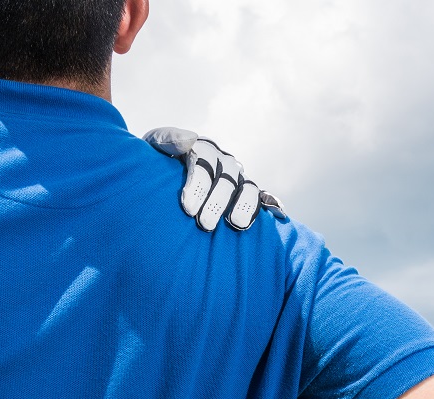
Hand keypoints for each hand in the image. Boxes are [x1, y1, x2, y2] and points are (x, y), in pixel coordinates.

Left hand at [144, 127, 285, 231]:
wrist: (161, 177)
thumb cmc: (155, 164)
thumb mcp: (154, 147)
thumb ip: (167, 141)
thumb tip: (190, 140)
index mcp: (203, 149)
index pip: (204, 161)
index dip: (198, 183)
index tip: (187, 207)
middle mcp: (224, 163)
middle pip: (226, 179)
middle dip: (216, 202)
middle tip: (204, 225)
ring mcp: (237, 179)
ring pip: (247, 188)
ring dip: (244, 206)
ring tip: (236, 225)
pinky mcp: (245, 194)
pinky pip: (262, 197)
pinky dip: (272, 203)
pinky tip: (279, 214)